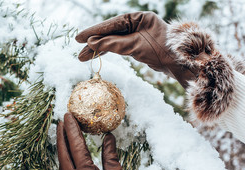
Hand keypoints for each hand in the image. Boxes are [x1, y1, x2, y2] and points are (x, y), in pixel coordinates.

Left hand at [56, 113, 133, 169]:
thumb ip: (110, 157)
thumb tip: (108, 136)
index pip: (76, 145)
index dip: (72, 129)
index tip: (69, 115)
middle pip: (63, 151)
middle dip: (61, 134)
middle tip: (62, 120)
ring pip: (60, 161)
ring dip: (61, 146)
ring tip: (63, 134)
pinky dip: (63, 159)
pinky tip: (66, 155)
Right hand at [76, 11, 199, 88]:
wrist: (179, 62)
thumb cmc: (162, 50)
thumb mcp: (136, 46)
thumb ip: (114, 44)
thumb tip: (93, 43)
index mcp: (138, 17)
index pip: (111, 24)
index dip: (94, 31)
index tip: (79, 38)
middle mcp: (136, 24)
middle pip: (109, 33)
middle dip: (94, 43)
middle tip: (79, 53)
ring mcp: (135, 35)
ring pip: (112, 41)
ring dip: (98, 50)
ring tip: (83, 58)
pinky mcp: (136, 46)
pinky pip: (117, 48)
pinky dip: (107, 52)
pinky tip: (97, 56)